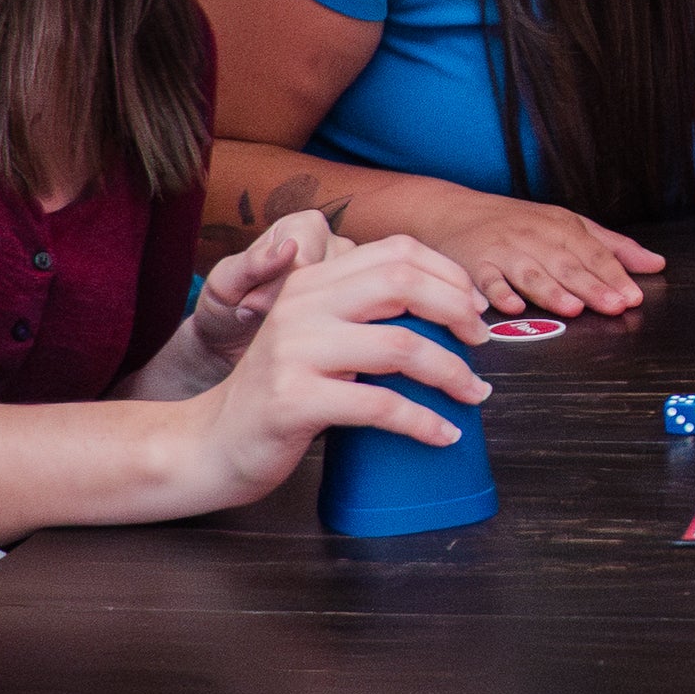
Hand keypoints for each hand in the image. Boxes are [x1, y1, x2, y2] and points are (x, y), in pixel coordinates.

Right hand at [163, 234, 491, 516]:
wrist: (213, 441)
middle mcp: (301, 305)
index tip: (476, 308)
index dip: (448, 274)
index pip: (395, 251)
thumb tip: (451, 309)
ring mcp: (295, 351)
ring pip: (400, 346)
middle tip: (481, 343)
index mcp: (312, 282)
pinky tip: (444, 433)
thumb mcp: (318, 336)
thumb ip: (362, 314)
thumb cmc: (283, 391)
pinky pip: (380, 405)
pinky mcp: (294, 400)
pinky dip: (424, 421)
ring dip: (452, 372)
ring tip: (474, 393)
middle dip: (457, 311)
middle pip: (402, 283)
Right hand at [422, 185, 664, 316]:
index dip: (614, 275)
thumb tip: (655, 264)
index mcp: (561, 227)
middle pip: (567, 265)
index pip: (593, 253)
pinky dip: (500, 294)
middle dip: (592, 286)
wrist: (455, 212)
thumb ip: (613, 246)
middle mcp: (535, 238)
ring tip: (573, 307)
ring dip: (552, 291)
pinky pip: (488, 282)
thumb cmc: (518, 223)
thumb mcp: (568, 225)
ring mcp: (505, 252)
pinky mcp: (475, 266)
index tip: (632, 295)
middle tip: (615, 305)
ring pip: (532, 273)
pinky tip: (513, 306)